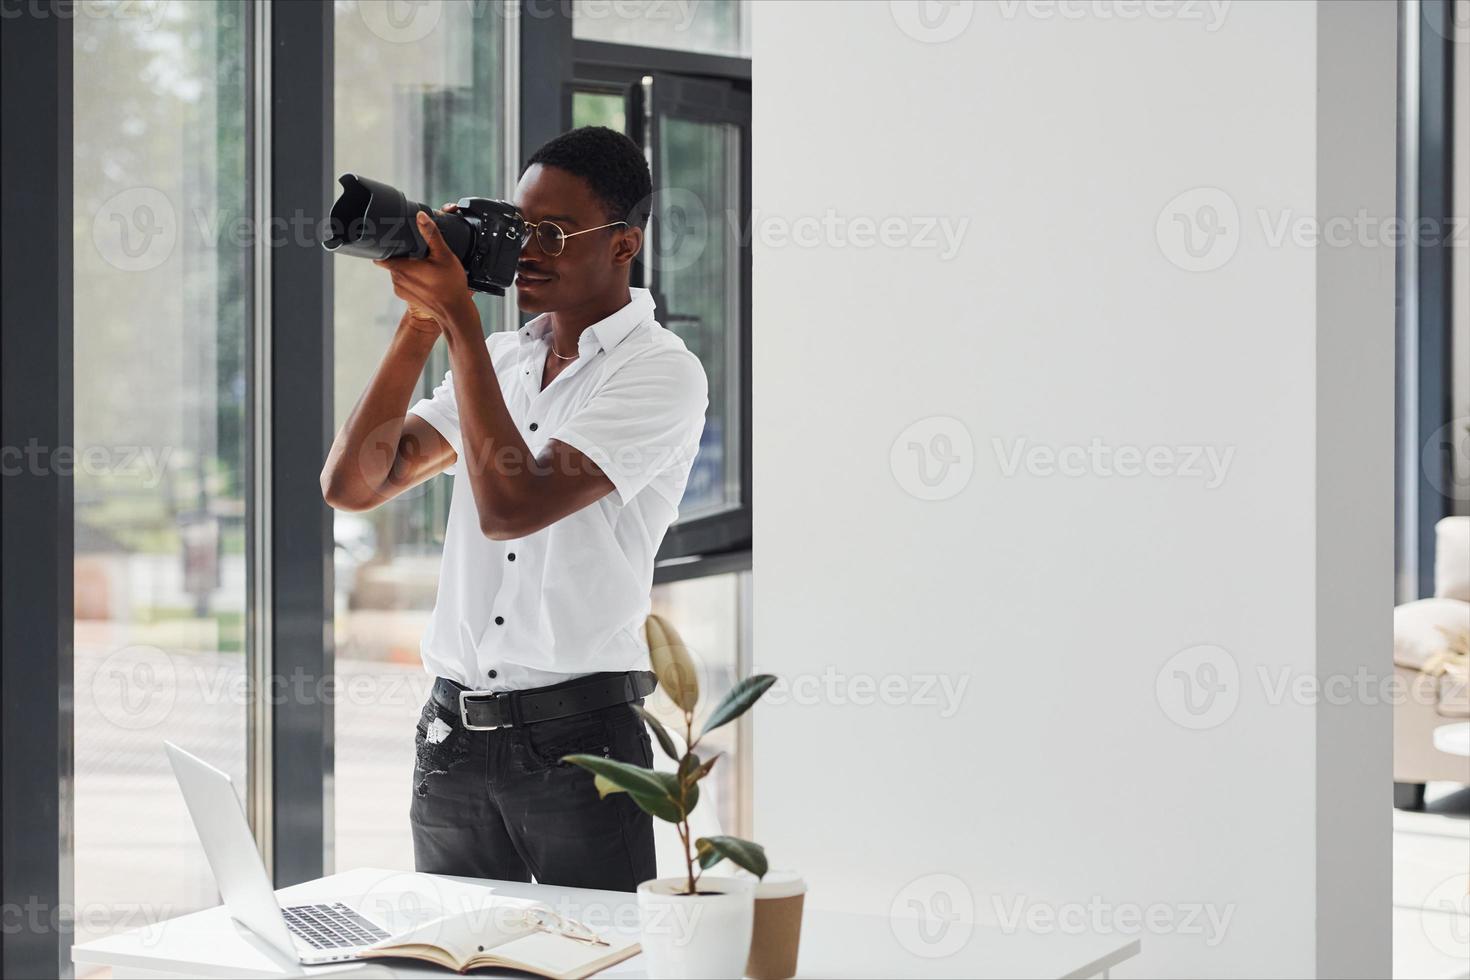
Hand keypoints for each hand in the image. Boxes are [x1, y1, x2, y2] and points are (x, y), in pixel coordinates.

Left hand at [375, 204, 472, 327]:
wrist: (455, 312)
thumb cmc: (451, 286)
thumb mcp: (444, 255)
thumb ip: (431, 234)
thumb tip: (421, 217)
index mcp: (401, 268)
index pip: (380, 255)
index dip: (384, 246)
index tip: (392, 241)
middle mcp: (397, 280)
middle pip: (390, 260)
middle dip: (400, 255)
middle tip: (417, 252)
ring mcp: (400, 290)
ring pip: (397, 271)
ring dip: (406, 267)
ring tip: (423, 266)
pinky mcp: (405, 297)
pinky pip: (403, 282)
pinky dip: (411, 278)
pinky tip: (425, 278)